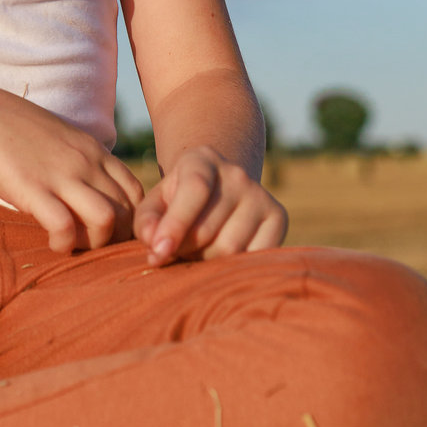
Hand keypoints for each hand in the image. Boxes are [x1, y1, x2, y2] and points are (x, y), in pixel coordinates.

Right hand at [0, 80, 144, 254]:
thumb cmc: (12, 129)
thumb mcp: (59, 138)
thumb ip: (79, 159)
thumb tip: (89, 186)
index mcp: (93, 149)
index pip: (136, 191)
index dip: (130, 218)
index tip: (109, 231)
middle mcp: (86, 162)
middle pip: (127, 211)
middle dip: (116, 237)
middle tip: (92, 244)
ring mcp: (62, 175)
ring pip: (107, 220)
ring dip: (95, 243)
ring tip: (75, 244)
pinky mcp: (35, 189)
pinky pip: (66, 227)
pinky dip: (65, 244)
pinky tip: (53, 243)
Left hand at [133, 145, 287, 265]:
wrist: (219, 190)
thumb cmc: (178, 201)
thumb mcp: (156, 203)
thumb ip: (147, 222)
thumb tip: (155, 246)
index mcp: (202, 160)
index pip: (194, 189)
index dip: (175, 224)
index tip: (158, 252)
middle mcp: (236, 174)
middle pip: (208, 230)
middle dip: (185, 250)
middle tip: (176, 252)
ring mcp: (261, 195)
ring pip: (230, 249)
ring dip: (206, 262)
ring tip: (197, 251)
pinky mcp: (279, 217)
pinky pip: (253, 258)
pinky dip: (233, 267)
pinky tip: (221, 256)